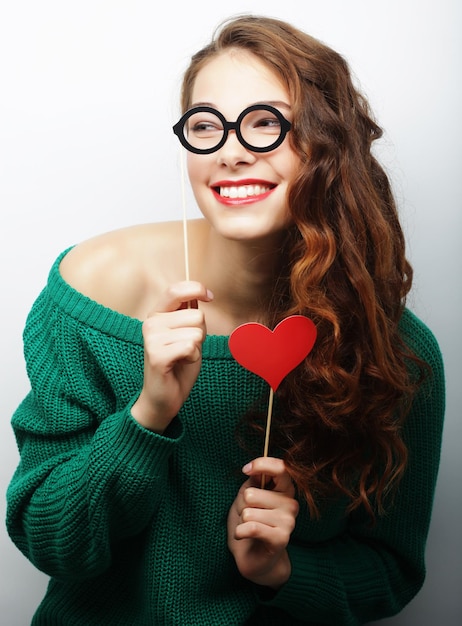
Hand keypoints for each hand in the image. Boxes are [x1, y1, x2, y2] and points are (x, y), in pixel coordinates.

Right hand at [131, 281, 212, 432]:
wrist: (164, 397)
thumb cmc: (178, 364)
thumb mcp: (188, 334)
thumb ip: (190, 314)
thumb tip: (199, 293)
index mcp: (157, 314)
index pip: (175, 290)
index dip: (196, 289)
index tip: (209, 296)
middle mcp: (151, 323)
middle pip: (197, 315)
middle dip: (200, 333)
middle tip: (186, 347)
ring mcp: (152, 338)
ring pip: (196, 332)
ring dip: (196, 347)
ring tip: (182, 356)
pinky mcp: (156, 355)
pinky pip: (190, 346)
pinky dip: (193, 357)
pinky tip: (180, 363)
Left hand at [227, 457, 298, 588]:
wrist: (253, 557)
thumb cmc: (249, 522)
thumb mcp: (246, 497)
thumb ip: (253, 481)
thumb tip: (253, 470)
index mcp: (285, 489)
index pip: (280, 468)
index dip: (261, 464)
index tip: (246, 470)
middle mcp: (291, 504)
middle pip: (252, 493)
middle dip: (243, 505)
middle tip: (249, 516)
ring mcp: (288, 521)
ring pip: (249, 512)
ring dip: (242, 521)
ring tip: (249, 527)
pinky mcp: (281, 538)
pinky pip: (251, 527)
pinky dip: (240, 532)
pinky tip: (243, 536)